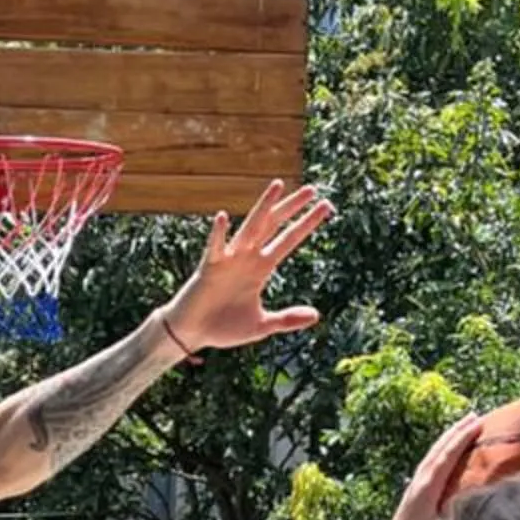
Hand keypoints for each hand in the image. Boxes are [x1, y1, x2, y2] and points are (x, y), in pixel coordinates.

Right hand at [161, 181, 331, 355]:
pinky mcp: (209, 268)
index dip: (306, 224)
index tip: (326, 208)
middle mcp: (247, 257)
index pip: (288, 240)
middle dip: (291, 207)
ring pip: (250, 227)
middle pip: (274, 225)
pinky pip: (214, 249)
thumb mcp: (262, 325)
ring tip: (277, 185)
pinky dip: (218, 234)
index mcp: (261, 268)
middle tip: (312, 189)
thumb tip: (316, 316)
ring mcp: (229, 259)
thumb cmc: (224, 327)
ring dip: (263, 207)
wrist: (193, 334)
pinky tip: (222, 218)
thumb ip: (287, 319)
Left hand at [382, 411, 485, 519]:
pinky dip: (440, 451)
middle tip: (473, 415)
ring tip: (462, 425)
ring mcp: (415, 485)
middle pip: (439, 448)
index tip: (477, 423)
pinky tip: (446, 451)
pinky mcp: (414, 491)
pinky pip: (429, 463)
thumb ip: (456, 514)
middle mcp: (420, 481)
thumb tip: (476, 500)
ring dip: (448, 438)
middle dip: (456, 431)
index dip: (462, 438)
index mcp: (428, 487)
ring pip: (433, 453)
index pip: (447, 455)